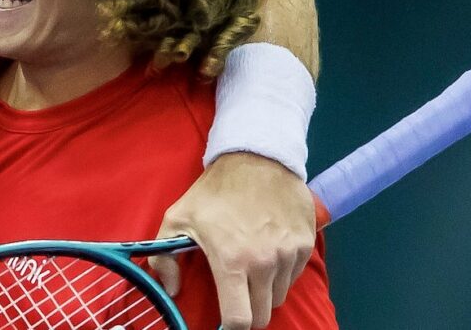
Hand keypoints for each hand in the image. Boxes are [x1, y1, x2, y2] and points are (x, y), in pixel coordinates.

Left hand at [149, 152, 314, 329]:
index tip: (224, 321)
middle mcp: (265, 262)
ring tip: (250, 267)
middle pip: (262, 315)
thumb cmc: (213, 191)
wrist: (255, 158)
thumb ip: (164, 258)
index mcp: (232, 261)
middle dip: (248, 312)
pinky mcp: (306, 244)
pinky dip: (281, 273)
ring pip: (279, 295)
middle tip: (236, 295)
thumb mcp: (177, 218)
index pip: (240, 320)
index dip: (230, 327)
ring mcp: (289, 254)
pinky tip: (267, 252)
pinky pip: (294, 275)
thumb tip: (170, 290)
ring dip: (265, 291)